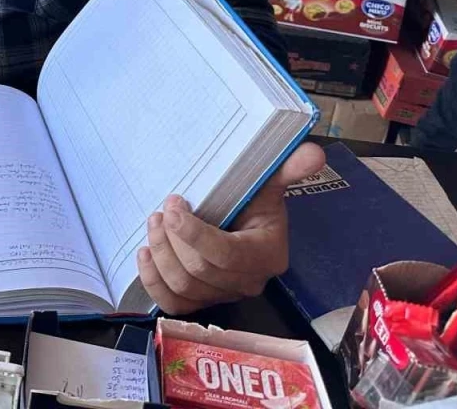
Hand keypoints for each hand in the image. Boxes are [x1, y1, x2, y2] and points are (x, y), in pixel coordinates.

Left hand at [136, 142, 325, 313]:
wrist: (241, 220)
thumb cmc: (251, 201)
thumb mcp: (268, 183)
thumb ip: (286, 169)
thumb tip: (311, 152)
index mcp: (267, 254)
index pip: (226, 254)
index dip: (194, 233)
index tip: (173, 205)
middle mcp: (248, 281)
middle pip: (200, 272)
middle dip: (173, 240)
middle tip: (162, 211)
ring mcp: (224, 295)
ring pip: (184, 288)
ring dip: (161, 254)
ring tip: (154, 223)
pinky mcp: (202, 301)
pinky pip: (173, 305)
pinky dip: (154, 281)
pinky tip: (145, 254)